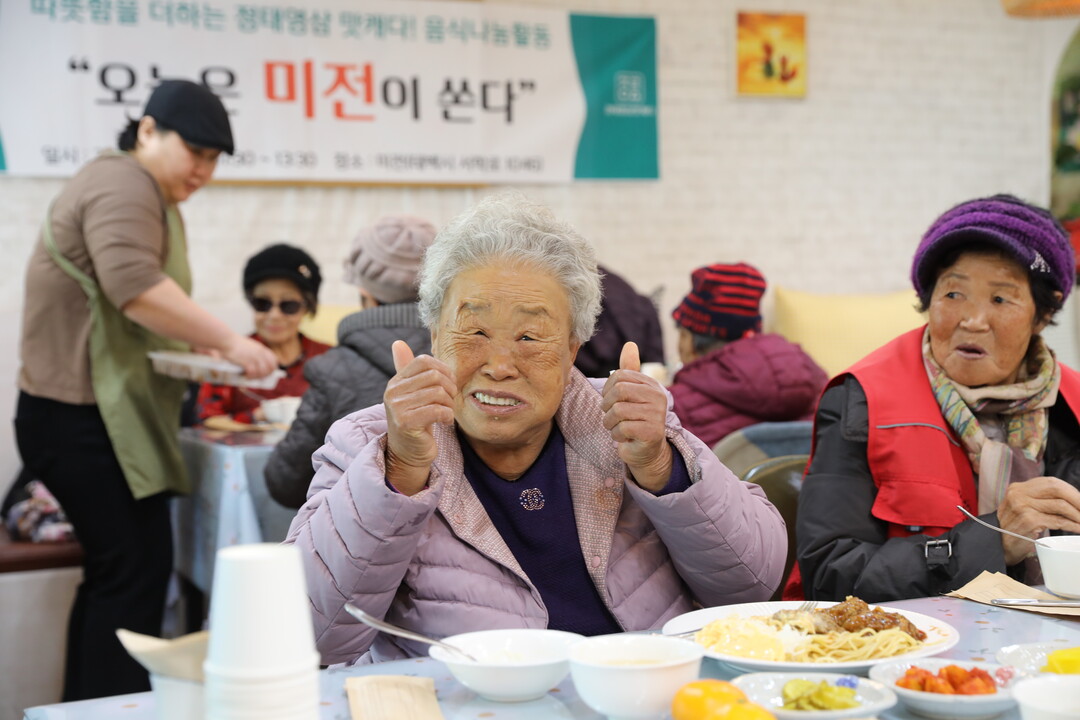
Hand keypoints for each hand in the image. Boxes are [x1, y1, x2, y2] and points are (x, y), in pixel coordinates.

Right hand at [221, 335, 276, 378]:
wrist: (227, 340)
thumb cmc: (234, 344)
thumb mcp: (250, 346)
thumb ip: (255, 353)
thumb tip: (256, 364)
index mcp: (262, 349)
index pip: (274, 360)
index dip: (272, 368)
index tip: (267, 373)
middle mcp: (260, 353)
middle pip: (270, 368)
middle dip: (265, 375)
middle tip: (258, 378)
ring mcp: (254, 357)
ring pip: (262, 372)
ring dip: (256, 377)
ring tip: (250, 377)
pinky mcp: (247, 362)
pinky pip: (253, 373)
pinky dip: (250, 377)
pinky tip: (245, 376)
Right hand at [383, 341, 456, 495]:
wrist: (409, 453)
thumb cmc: (416, 421)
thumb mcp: (412, 393)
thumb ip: (407, 369)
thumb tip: (397, 342)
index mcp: (395, 382)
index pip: (423, 361)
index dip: (443, 369)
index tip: (449, 384)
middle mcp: (393, 392)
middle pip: (434, 376)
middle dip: (450, 388)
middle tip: (450, 402)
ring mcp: (397, 407)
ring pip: (438, 393)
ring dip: (450, 405)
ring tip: (447, 413)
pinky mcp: (406, 423)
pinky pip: (438, 410)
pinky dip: (448, 417)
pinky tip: (445, 422)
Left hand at [601, 342, 672, 491]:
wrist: (647, 451)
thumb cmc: (635, 419)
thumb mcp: (632, 393)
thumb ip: (630, 370)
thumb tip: (630, 344)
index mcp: (651, 384)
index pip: (619, 376)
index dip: (607, 389)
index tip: (611, 401)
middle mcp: (657, 397)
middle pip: (618, 391)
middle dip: (607, 406)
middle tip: (611, 416)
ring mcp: (656, 415)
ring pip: (617, 411)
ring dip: (610, 423)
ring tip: (618, 427)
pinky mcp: (652, 432)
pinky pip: (621, 428)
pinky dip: (616, 435)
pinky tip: (625, 438)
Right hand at [997, 476, 1079, 564]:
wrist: (997, 546)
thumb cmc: (1014, 529)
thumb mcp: (1022, 508)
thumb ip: (1040, 500)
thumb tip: (1071, 500)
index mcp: (1018, 488)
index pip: (1051, 482)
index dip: (1071, 491)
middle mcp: (1019, 494)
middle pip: (1056, 489)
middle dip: (1078, 499)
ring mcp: (1023, 507)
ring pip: (1060, 505)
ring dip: (1078, 514)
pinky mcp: (1029, 521)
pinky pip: (1058, 521)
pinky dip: (1073, 525)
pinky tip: (1078, 529)